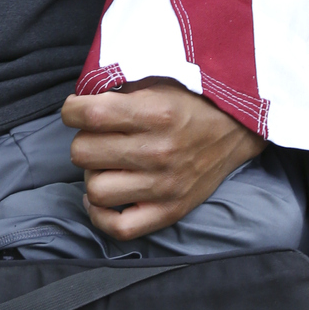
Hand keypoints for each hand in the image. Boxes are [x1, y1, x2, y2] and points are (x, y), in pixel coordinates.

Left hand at [61, 79, 263, 241]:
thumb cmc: (192, 101)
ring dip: (93, 174)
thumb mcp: (159, 81)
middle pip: (83, 152)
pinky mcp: (169, 211)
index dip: (71, 111)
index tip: (76, 110)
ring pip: (95, 189)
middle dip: (83, 140)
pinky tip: (103, 198)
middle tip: (97, 137)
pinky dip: (101, 216)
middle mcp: (157, 152)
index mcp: (154, 113)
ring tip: (106, 164)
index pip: (87, 115)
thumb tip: (78, 102)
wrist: (237, 129)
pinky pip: (119, 228)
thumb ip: (119, 90)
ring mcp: (163, 186)